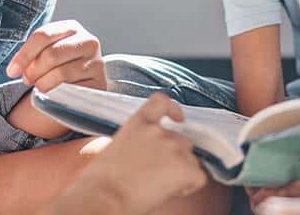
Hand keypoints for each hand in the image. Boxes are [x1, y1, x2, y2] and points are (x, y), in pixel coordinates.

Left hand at [6, 20, 106, 138]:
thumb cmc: (59, 63)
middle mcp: (88, 41)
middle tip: (27, 80)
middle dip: (33, 71)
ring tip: (40, 86)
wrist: (83, 81)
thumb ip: (32, 54)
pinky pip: (71, 90)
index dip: (24, 55)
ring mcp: (96, 62)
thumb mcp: (46, 51)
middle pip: (50, 55)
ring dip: (43, 84)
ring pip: (60, 74)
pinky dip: (56, 94)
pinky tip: (53, 94)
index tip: (12, 71)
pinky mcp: (99, 82)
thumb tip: (14, 70)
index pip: (42, 36)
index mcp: (71, 27)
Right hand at [50, 93, 208, 214]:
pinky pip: (198, 177)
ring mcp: (172, 148)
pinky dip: (189, 187)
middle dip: (175, 157)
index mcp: (137, 124)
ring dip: (182, 171)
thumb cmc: (101, 182)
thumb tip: (147, 158)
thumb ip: (136, 145)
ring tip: (161, 187)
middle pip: (182, 140)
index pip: (161, 102)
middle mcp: (157, 131)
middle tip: (158, 175)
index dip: (173, 110)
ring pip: (191, 160)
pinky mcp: (184, 168)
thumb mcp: (115, 150)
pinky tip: (171, 193)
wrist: (104, 196)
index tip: (178, 119)